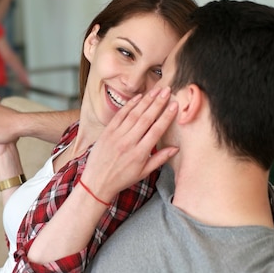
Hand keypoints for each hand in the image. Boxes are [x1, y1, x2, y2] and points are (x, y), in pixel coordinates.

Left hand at [80, 87, 178, 201]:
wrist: (97, 182)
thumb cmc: (122, 179)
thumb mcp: (143, 173)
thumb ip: (160, 159)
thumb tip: (176, 148)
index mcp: (139, 154)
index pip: (156, 131)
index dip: (166, 116)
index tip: (174, 105)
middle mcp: (128, 143)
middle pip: (146, 119)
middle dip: (158, 103)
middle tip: (167, 90)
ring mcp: (116, 136)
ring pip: (133, 114)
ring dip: (146, 101)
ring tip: (156, 90)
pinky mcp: (107, 133)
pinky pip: (119, 116)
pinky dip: (129, 105)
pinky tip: (139, 97)